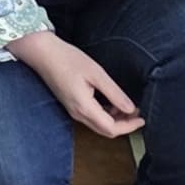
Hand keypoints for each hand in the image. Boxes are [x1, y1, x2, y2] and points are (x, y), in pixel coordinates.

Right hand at [13, 29, 140, 138]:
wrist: (43, 54)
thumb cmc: (68, 60)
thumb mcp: (96, 74)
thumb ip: (114, 93)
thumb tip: (131, 108)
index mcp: (84, 108)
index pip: (111, 128)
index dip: (129, 126)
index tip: (142, 118)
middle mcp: (78, 114)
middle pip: (105, 130)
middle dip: (124, 125)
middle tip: (137, 113)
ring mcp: (73, 111)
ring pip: (98, 125)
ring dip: (115, 120)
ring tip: (127, 106)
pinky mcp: (71, 105)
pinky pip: (91, 117)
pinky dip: (105, 115)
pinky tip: (111, 103)